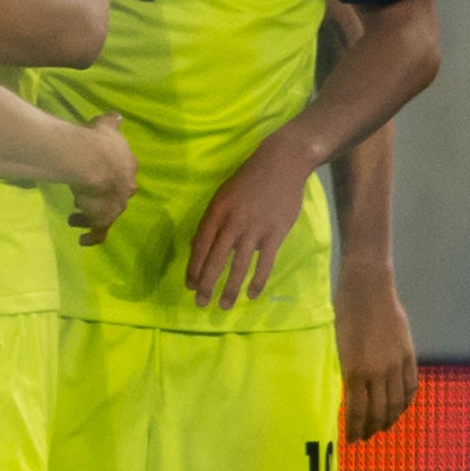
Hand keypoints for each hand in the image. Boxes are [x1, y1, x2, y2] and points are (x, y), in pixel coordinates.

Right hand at [65, 113, 135, 244]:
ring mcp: (116, 206)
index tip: (100, 175)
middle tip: (88, 196)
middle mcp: (126, 189)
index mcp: (128, 167)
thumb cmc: (99, 142)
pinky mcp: (103, 219)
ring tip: (75, 216)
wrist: (93, 162)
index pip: (124, 174)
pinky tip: (82, 240)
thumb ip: (112, 123)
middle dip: (103, 197)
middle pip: (117, 196)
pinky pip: (98, 232)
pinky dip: (91, 237)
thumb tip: (117, 116)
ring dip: (91, 215)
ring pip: (106, 215)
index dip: (111, 175)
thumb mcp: (106, 127)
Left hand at [186, 131, 314, 308]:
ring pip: (238, 265)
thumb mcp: (222, 195)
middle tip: (200, 303)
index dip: (194, 267)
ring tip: (223, 305)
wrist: (280, 165)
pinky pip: (264, 263)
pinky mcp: (275, 234)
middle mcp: (232, 223)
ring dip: (230, 288)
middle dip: (206, 283)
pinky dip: (257, 281)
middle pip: (215, 259)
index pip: (200, 245)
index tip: (189, 285)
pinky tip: (251, 295)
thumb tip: (197, 245)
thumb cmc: (248, 179)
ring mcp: (254, 229)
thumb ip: (212, 220)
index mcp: (216, 211)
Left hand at [335, 258, 419, 441]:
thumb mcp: (337, 343)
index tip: (351, 440)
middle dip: (371, 428)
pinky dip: (407, 401)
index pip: (357, 409)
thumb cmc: (345, 311)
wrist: (369, 287)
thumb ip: (346, 369)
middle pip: (378, 410)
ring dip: (390, 419)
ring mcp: (396, 364)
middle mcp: (377, 371)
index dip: (355, 428)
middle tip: (365, 437)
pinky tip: (401, 408)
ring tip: (382, 427)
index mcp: (354, 369)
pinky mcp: (409, 355)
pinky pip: (411, 386)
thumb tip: (349, 392)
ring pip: (397, 402)